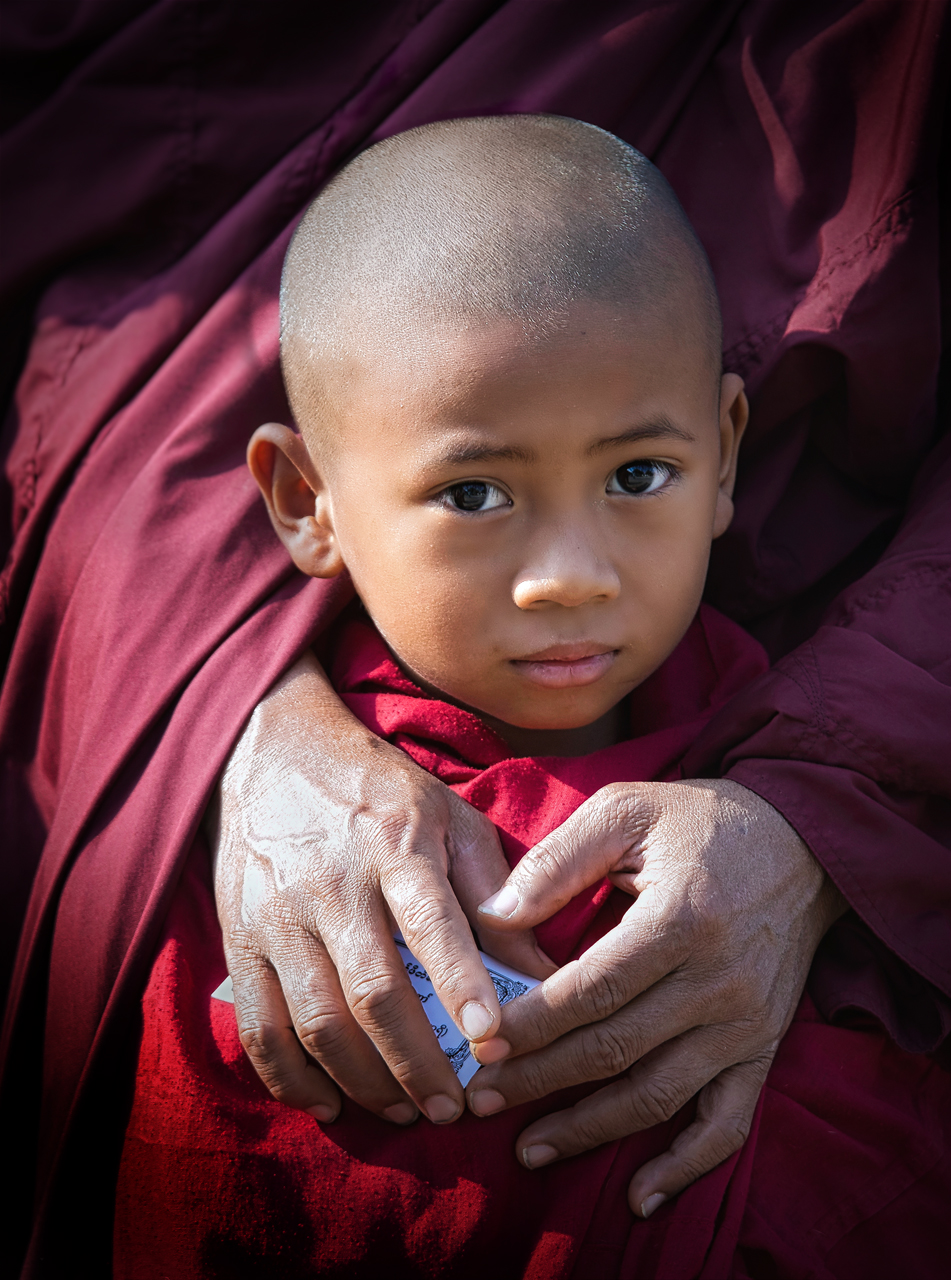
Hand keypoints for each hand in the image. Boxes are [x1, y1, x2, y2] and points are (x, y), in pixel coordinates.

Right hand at [210, 650, 553, 1127]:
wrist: (274, 752)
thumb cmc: (381, 791)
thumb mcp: (451, 817)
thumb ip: (497, 893)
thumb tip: (546, 973)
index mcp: (396, 843)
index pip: (431, 922)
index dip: (462, 986)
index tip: (492, 1039)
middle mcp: (333, 882)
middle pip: (374, 992)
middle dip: (418, 1064)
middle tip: (454, 1109)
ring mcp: (278, 914)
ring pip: (318, 1021)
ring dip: (364, 1082)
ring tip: (406, 1112)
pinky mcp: (238, 939)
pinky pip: (259, 1027)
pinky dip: (291, 1078)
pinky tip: (329, 1104)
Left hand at [464, 779, 845, 1215]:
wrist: (801, 843)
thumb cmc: (700, 821)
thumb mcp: (626, 810)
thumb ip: (559, 860)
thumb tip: (492, 918)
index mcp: (681, 919)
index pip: (593, 989)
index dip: (533, 1023)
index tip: (480, 1044)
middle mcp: (718, 982)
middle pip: (616, 1048)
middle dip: (542, 1079)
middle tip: (482, 1098)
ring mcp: (745, 1022)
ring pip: (659, 1094)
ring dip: (590, 1129)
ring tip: (529, 1147)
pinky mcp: (762, 1046)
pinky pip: (727, 1122)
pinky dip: (685, 1167)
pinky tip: (638, 1194)